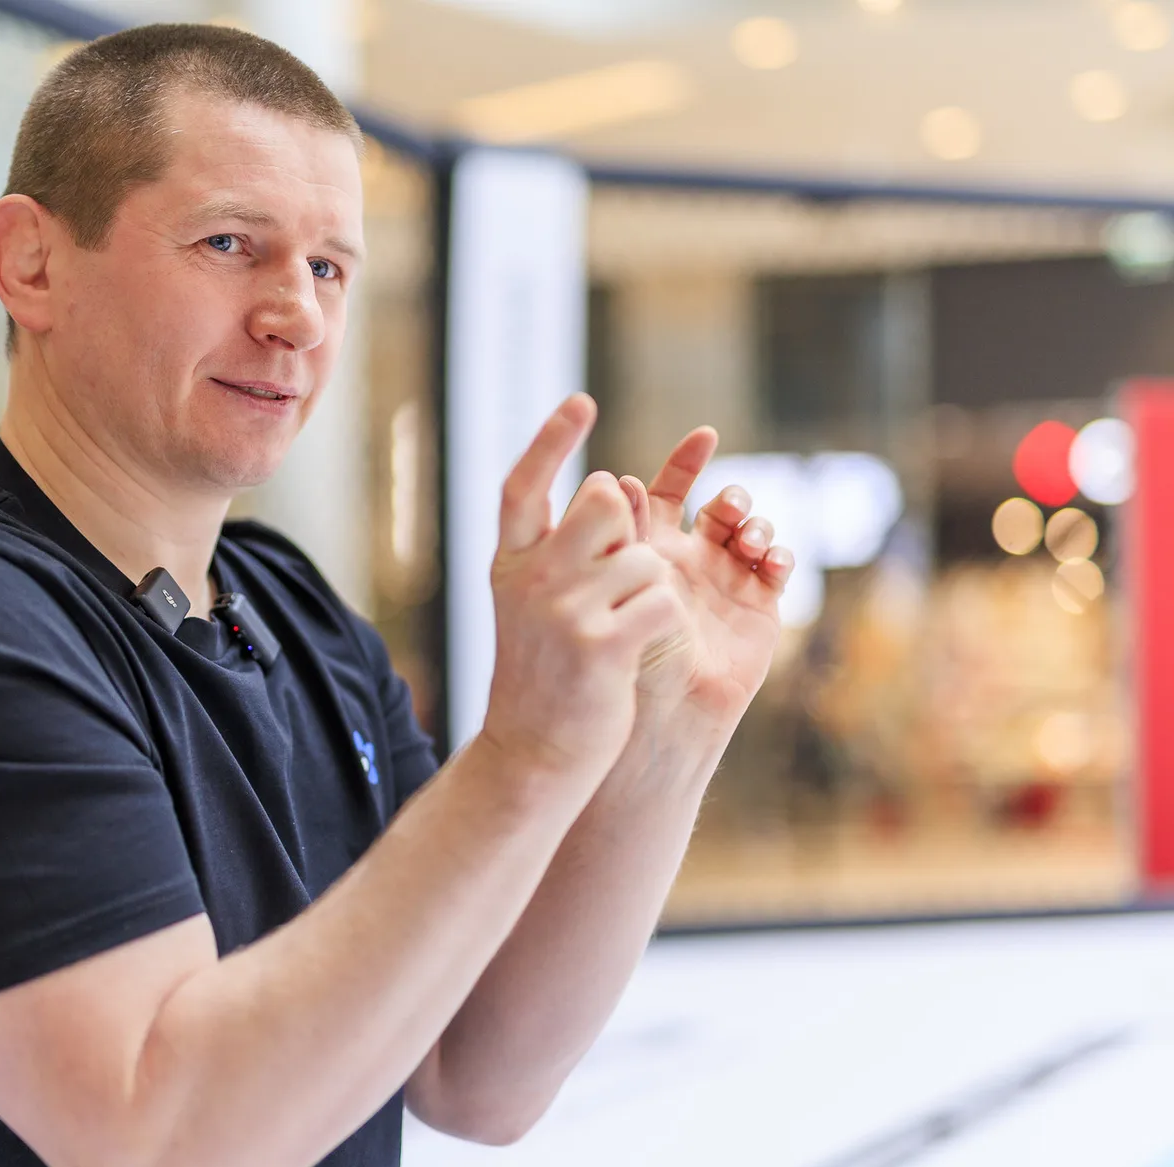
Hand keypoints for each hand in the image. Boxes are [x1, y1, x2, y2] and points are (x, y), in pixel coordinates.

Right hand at [480, 394, 685, 782]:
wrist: (532, 757)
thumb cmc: (542, 678)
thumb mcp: (527, 607)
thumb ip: (556, 553)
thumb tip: (607, 492)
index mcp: (509, 564)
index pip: (523, 485)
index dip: (552, 441)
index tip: (581, 403)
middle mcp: (531, 578)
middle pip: (604, 501)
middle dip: (629, 529)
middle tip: (617, 579)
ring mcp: (564, 611)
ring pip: (644, 558)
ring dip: (651, 591)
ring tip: (623, 633)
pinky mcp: (601, 645)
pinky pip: (661, 602)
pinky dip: (663, 623)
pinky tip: (639, 649)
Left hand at [617, 427, 793, 725]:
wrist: (666, 710)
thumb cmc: (632, 650)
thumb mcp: (622, 583)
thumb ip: (625, 532)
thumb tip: (621, 478)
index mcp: (652, 548)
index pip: (669, 491)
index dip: (686, 461)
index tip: (705, 436)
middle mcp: (691, 558)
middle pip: (720, 505)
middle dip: (731, 496)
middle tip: (728, 506)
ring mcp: (728, 580)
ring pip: (753, 529)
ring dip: (755, 524)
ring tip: (747, 541)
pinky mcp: (760, 605)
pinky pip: (778, 566)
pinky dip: (779, 555)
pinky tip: (770, 563)